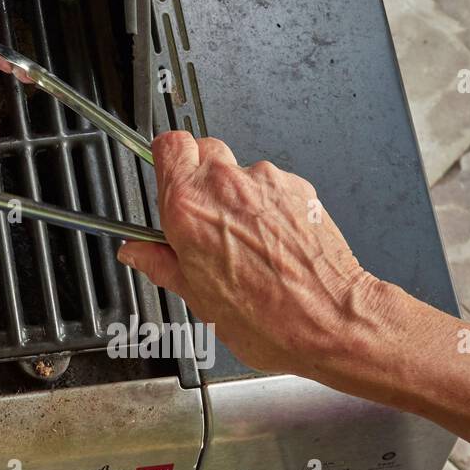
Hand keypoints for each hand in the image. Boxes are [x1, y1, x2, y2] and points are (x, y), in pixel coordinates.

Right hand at [117, 131, 386, 376]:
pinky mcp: (299, 188)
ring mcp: (266, 183)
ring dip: (236, 194)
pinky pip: (272, 185)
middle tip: (201, 215)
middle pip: (203, 150)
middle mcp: (225, 186)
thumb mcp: (197, 297)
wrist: (332, 322)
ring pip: (240, 170)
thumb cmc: (269, 318)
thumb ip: (161, 263)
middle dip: (198, 176)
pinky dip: (268, 205)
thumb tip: (137, 252)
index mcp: (188, 208)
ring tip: (245, 240)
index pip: (167, 146)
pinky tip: (273, 241)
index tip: (166, 174)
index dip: (165, 158)